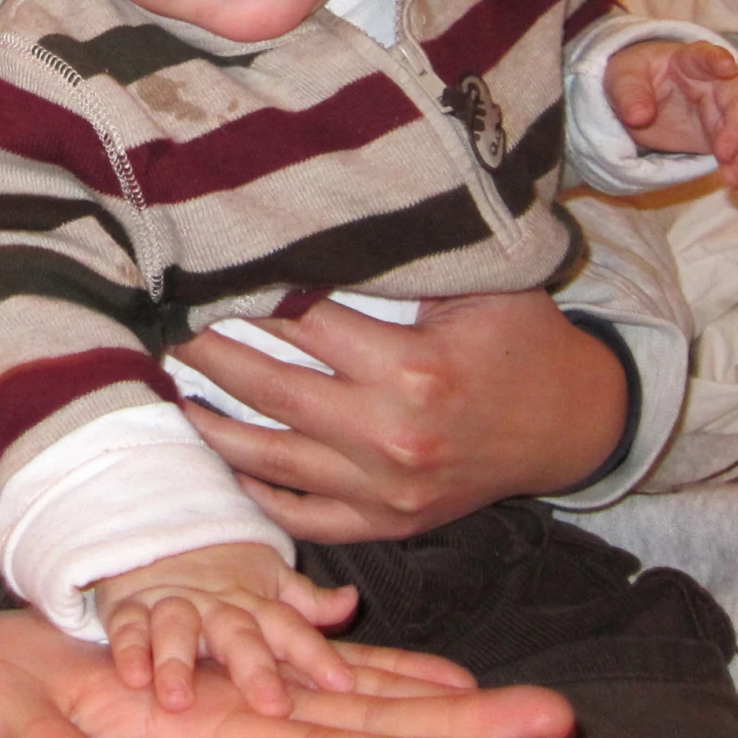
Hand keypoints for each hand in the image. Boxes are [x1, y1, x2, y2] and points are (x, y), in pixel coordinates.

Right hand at [90, 542, 356, 716]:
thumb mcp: (269, 584)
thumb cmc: (221, 576)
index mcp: (253, 606)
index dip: (315, 654)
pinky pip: (128, 627)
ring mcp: (171, 604)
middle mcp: (215, 606)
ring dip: (178, 661)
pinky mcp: (129, 607)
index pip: (289, 627)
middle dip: (254, 669)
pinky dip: (130, 650)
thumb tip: (352, 600)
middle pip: (238, 633)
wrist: (156, 535)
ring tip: (179, 700)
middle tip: (272, 706)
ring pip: (178, 627)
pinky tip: (134, 678)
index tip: (343, 684)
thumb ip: (308, 601)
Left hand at [175, 292, 627, 540]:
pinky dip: (255, 492)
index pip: (303, 324)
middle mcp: (390, 437)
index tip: (201, 272)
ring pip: (268, 458)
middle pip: (268, 389)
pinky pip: (301, 516)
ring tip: (170, 389)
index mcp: (413, 371)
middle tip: (163, 322)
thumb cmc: (522, 340)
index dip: (248, 295)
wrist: (574, 426)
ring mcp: (384, 491)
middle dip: (207, 353)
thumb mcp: (482, 284)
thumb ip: (409, 256)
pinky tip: (221, 458)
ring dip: (211, 425)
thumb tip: (325, 213)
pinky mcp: (386, 524)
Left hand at [604, 38, 737, 193]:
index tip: (726, 68)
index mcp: (690, 61)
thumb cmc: (634, 77)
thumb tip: (638, 116)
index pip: (706, 56)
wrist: (637, 96)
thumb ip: (629, 93)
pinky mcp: (724, 138)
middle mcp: (716, 84)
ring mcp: (724, 112)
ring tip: (736, 182)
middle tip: (726, 154)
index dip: (718, 60)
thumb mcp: (621, 78)